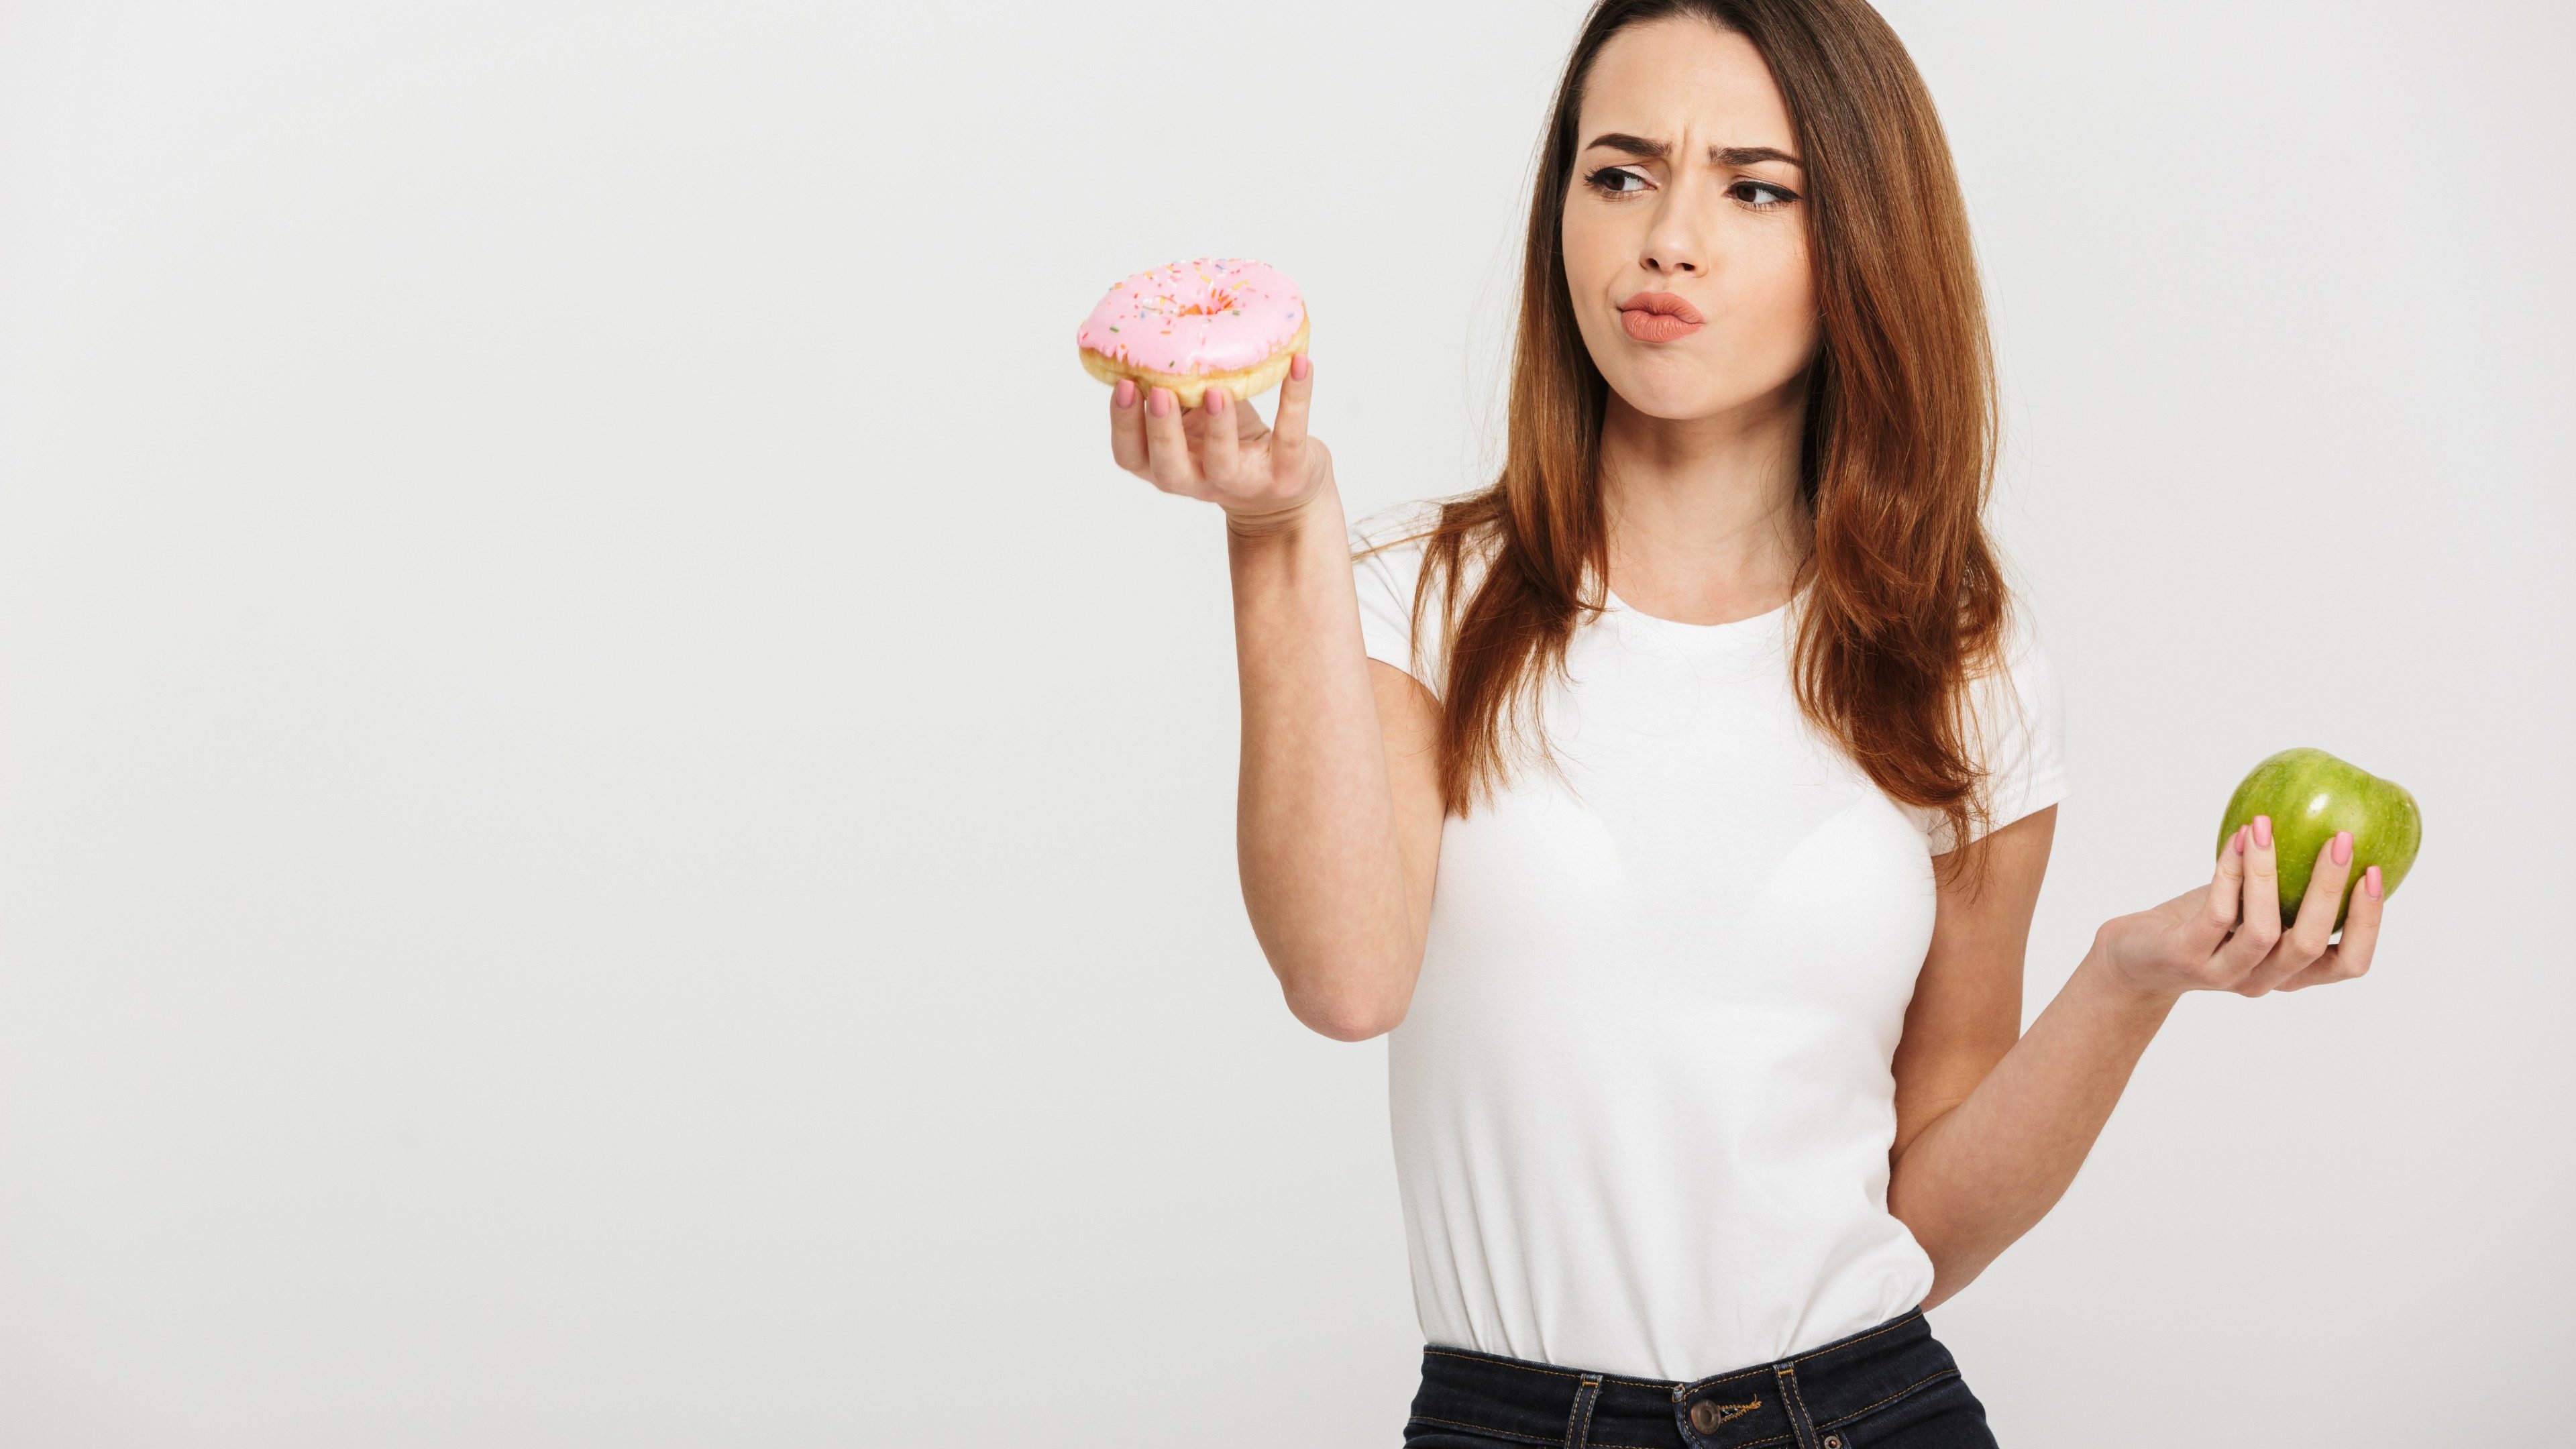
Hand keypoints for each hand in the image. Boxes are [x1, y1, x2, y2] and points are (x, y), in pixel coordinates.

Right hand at [1105, 354, 1330, 532]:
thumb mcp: (1195, 422)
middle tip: (1158, 392)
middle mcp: (1198, 481)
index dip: (1123, 424)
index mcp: (1168, 465)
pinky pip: (1290, 436)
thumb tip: (1158, 322)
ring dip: (1218, 427)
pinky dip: (1295, 398)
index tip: (1122, 383)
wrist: (1285, 492)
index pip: (1130, 455)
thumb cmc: (1230, 444)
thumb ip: (1176, 391)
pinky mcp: (1286, 474)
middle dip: (1160, 429)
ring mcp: (1242, 482)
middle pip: (1168, 468)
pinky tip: (1300, 364)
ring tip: (1216, 390)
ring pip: (1222, 463)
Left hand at [2094, 814, 2388, 1002]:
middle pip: (2311, 945)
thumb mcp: (2251, 907)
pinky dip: (2230, 871)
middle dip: (2330, 890)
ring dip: (2269, 874)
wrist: (2133, 958)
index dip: (2369, 923)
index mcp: (2290, 972)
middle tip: (2342, 839)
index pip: (2348, 964)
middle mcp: (2262, 979)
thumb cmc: (2201, 924)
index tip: (2375, 871)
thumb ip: (2287, 886)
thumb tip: (2327, 825)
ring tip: (2269, 826)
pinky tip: (2237, 838)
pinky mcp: (2186, 957)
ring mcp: (2223, 973)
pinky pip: (2217, 912)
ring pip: (2263, 930)